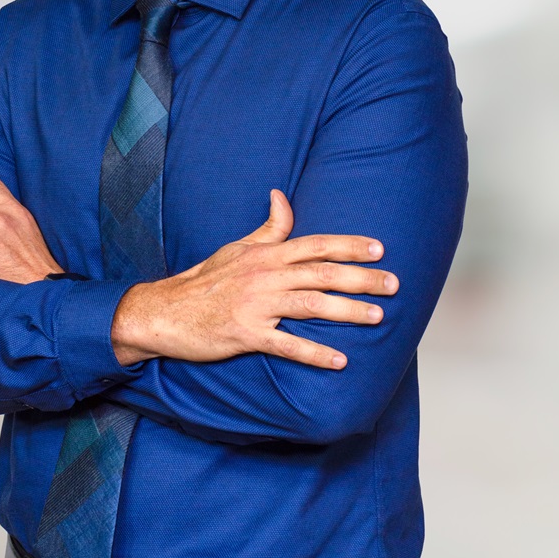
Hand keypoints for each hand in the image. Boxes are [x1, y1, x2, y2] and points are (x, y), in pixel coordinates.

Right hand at [111, 189, 398, 369]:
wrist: (164, 311)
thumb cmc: (205, 280)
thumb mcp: (237, 247)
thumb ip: (268, 227)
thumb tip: (282, 196)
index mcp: (265, 254)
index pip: (315, 244)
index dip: (350, 245)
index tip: (380, 250)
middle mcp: (264, 276)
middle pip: (322, 273)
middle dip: (361, 278)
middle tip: (394, 284)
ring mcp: (255, 305)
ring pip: (311, 305)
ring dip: (348, 311)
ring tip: (377, 317)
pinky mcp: (245, 334)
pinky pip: (286, 345)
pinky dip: (314, 353)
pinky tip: (339, 361)